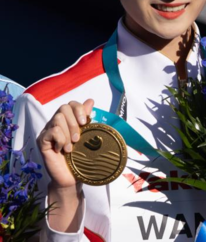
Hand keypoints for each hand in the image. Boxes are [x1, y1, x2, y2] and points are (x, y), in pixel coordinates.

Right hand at [37, 99, 93, 231]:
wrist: (71, 178)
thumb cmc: (79, 158)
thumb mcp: (87, 136)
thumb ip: (86, 119)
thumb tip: (90, 100)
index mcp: (67, 121)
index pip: (70, 104)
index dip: (79, 109)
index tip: (86, 122)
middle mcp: (55, 124)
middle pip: (63, 108)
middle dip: (74, 122)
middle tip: (78, 138)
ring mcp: (47, 132)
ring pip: (57, 118)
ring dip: (68, 133)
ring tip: (71, 147)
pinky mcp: (42, 141)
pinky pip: (52, 131)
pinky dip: (60, 139)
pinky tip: (62, 150)